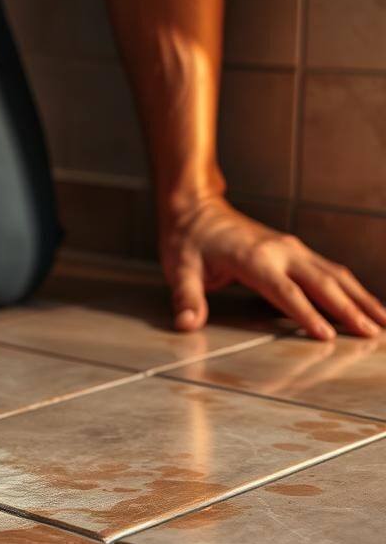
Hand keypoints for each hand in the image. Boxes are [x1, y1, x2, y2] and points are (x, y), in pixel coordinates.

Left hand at [159, 196, 385, 339]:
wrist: (195, 207)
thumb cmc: (187, 238)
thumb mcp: (178, 268)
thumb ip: (186, 297)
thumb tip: (187, 324)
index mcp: (254, 257)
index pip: (285, 291)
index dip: (305, 314)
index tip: (327, 336)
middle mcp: (280, 251)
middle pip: (322, 282)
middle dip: (349, 309)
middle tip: (373, 334)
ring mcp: (291, 248)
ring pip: (334, 274)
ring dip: (359, 298)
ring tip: (383, 322)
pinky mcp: (294, 251)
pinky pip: (329, 270)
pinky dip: (350, 288)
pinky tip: (364, 304)